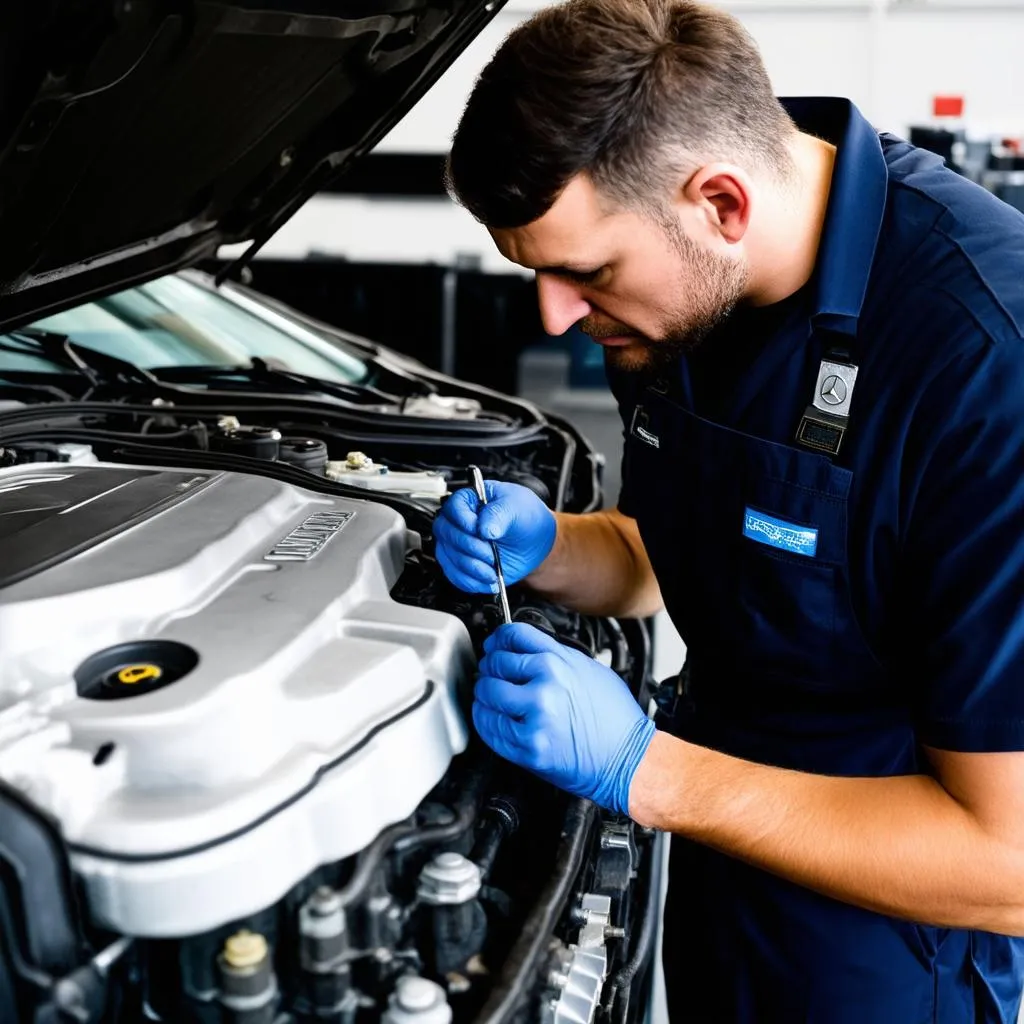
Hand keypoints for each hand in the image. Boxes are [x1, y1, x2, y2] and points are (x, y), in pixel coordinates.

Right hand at [433, 481, 555, 593]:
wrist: (536, 542)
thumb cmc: (526, 517)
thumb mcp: (517, 507)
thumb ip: (499, 514)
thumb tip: (484, 528)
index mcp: (471, 500)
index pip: (454, 507)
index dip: (463, 520)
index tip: (479, 530)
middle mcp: (460, 522)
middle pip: (446, 532)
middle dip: (469, 547)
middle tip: (491, 553)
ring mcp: (459, 544)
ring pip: (448, 556)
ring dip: (471, 567)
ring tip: (493, 569)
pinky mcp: (463, 564)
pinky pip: (455, 576)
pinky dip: (470, 581)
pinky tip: (488, 580)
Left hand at [473, 623, 655, 815]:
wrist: (628, 760)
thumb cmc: (615, 718)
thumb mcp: (590, 671)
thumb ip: (555, 656)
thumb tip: (524, 650)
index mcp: (559, 663)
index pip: (513, 636)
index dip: (498, 638)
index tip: (494, 645)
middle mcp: (544, 687)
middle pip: (495, 664)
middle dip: (489, 667)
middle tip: (491, 672)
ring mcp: (535, 718)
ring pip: (486, 694)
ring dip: (483, 693)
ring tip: (490, 695)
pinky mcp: (528, 747)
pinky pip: (489, 727)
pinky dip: (484, 719)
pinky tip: (490, 716)